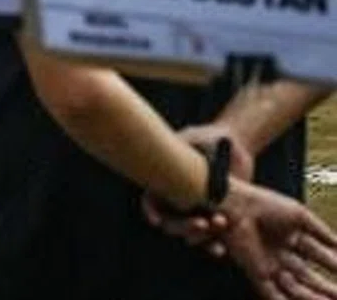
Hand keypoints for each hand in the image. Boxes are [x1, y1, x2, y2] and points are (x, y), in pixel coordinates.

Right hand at [143, 124, 258, 246]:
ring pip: (190, 232)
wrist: (235, 146)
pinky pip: (211, 235)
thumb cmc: (210, 137)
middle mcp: (177, 198)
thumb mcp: (195, 138)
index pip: (150, 200)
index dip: (151, 211)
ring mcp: (196, 209)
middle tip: (201, 224)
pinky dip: (214, 243)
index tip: (157, 220)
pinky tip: (222, 248)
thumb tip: (177, 156)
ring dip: (201, 237)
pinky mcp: (214, 216)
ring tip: (218, 233)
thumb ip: (185, 146)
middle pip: (171, 221)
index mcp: (165, 180)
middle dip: (184, 226)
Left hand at [218, 179, 336, 299]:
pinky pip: (275, 295)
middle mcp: (281, 254)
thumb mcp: (299, 216)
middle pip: (309, 276)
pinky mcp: (257, 275)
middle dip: (327, 287)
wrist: (238, 206)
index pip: (319, 254)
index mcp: (290, 237)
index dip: (333, 263)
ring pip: (297, 289)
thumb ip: (320, 231)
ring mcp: (269, 265)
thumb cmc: (265, 205)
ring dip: (314, 297)